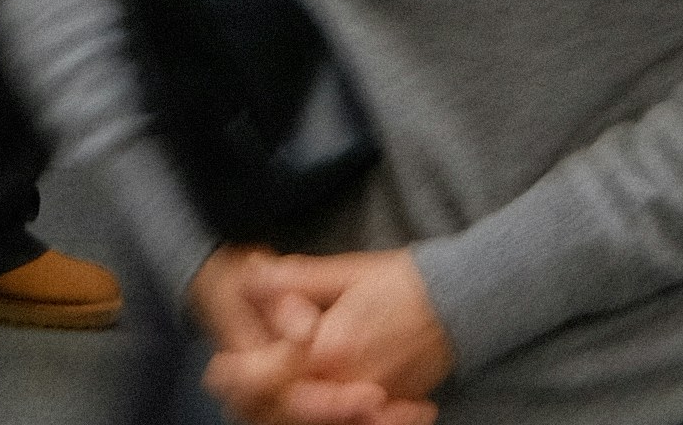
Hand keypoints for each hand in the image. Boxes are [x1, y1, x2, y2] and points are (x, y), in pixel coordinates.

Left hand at [217, 249, 442, 424]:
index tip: (218, 368)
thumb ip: (297, 280)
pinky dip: (328, 417)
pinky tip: (309, 403)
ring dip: (287, 411)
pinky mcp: (388, 410)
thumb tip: (253, 273)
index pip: (273, 375)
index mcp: (332, 349)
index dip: (241, 374)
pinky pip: (350, 423)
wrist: (463, 303)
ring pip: (318, 418)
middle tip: (230, 384)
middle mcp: (349, 384)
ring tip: (257, 399)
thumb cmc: (405, 281)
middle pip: (289, 406)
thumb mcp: (347, 272)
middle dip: (256, 398)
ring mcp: (372, 403)